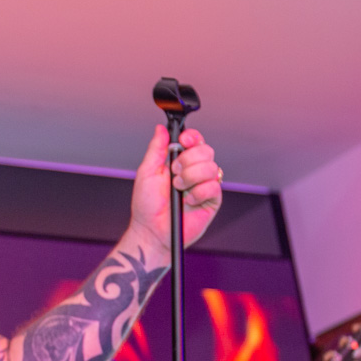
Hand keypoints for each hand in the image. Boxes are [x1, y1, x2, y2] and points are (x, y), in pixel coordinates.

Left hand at [125, 125, 222, 257]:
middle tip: (174, 172)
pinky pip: (214, 187)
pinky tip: (188, 200)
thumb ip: (156, 149)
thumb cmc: (147, 206)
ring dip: (191, 177)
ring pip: (211, 167)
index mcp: (180, 162)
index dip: (192, 137)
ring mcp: (204, 186)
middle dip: (189, 160)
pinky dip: (199, 192)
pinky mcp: (212, 201)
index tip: (183, 141)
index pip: (194, 141)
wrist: (152, 231)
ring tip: (178, 189)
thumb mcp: (147, 172)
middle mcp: (194, 172)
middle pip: (206, 151)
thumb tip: (161, 130)